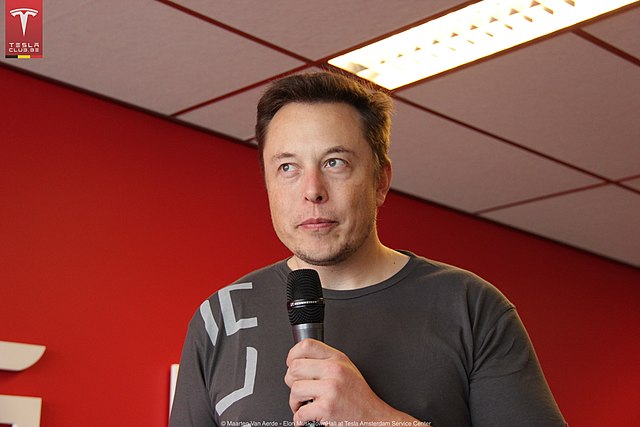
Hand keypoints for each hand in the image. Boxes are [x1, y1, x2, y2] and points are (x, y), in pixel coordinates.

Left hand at [284, 339, 417, 425]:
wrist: (373, 418)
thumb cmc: (358, 397)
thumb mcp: (346, 369)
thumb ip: (326, 361)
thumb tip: (299, 360)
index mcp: (337, 358)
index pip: (306, 345)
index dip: (293, 355)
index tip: (291, 364)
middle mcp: (334, 370)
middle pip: (295, 368)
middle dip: (292, 382)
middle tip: (299, 390)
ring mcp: (331, 388)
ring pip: (295, 390)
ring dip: (295, 403)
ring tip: (304, 405)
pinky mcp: (327, 407)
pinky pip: (300, 412)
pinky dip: (300, 419)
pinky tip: (308, 417)